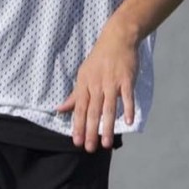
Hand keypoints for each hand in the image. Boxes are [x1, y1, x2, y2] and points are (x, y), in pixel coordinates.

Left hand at [57, 22, 137, 150]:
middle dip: (90, 132)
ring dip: (107, 127)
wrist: (117, 39)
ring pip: (108, 108)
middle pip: (92, 112)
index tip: (76, 142)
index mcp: (84, 85)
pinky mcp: (126, 79)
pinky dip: (128, 109)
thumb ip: (74, 95)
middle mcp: (97, 86)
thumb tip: (60, 109)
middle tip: (89, 148)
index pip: (79, 109)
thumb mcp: (83, 75)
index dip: (77, 126)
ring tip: (106, 143)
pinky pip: (127, 97)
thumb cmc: (99, 59)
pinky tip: (128, 122)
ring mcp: (112, 83)